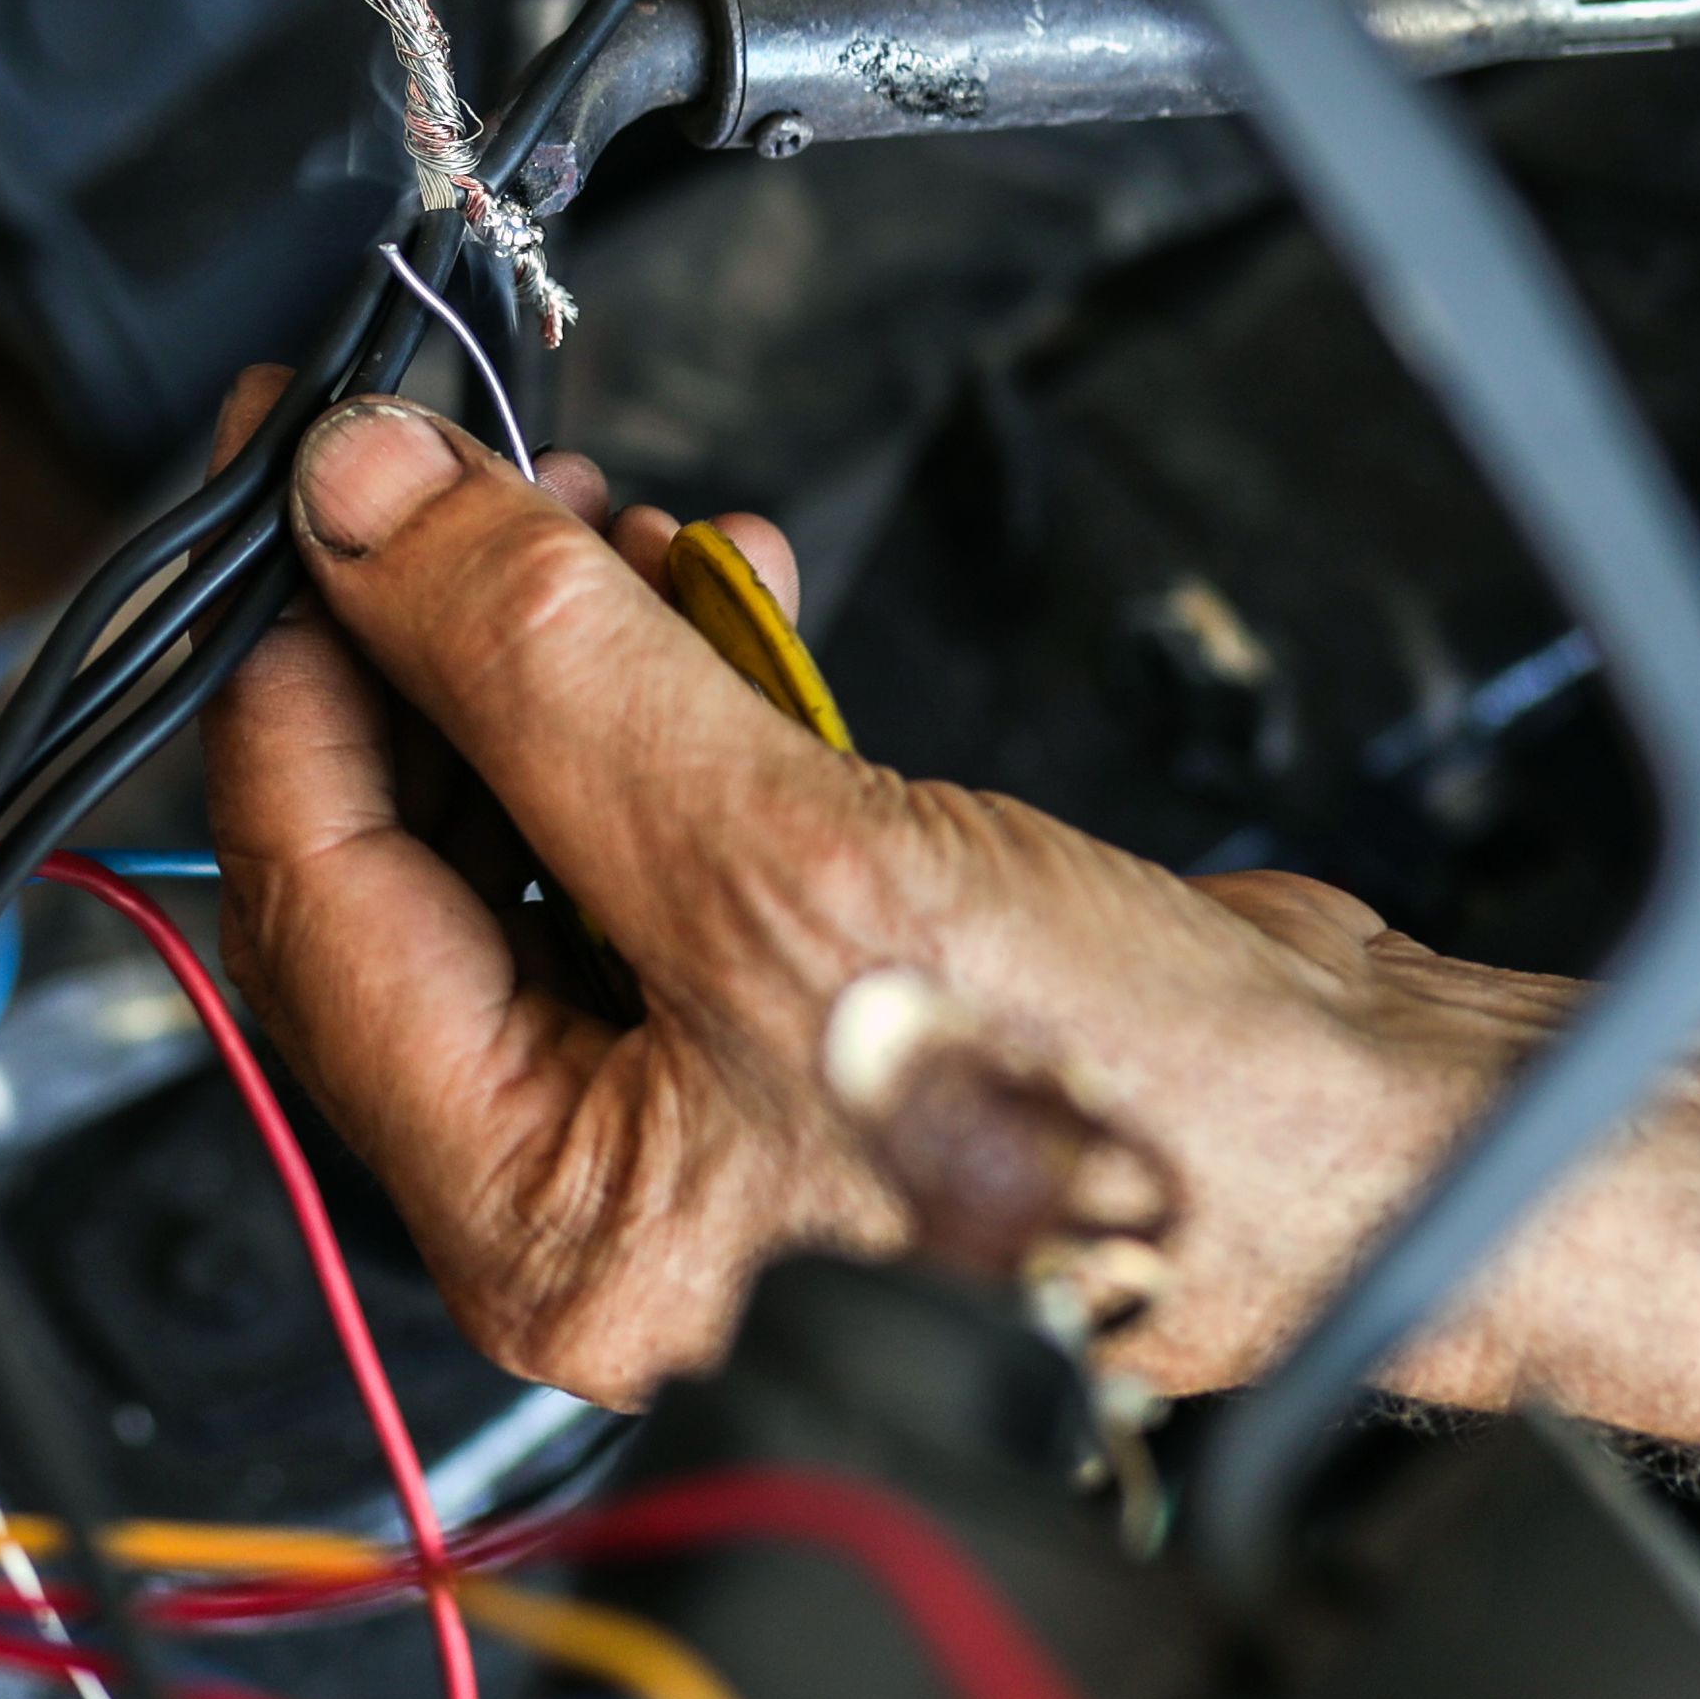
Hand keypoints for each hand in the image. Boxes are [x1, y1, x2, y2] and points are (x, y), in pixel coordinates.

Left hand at [195, 380, 1699, 1492]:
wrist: (1403, 1143)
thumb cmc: (1136, 1106)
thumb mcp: (793, 855)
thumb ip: (549, 673)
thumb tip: (368, 511)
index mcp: (543, 1219)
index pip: (311, 897)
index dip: (296, 665)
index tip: (306, 486)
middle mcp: (598, 1181)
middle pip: (401, 859)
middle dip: (433, 646)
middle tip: (454, 479)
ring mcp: (697, 1096)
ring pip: (532, 825)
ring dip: (559, 651)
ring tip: (615, 529)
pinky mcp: (798, 1007)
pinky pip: (662, 829)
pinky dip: (675, 701)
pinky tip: (727, 601)